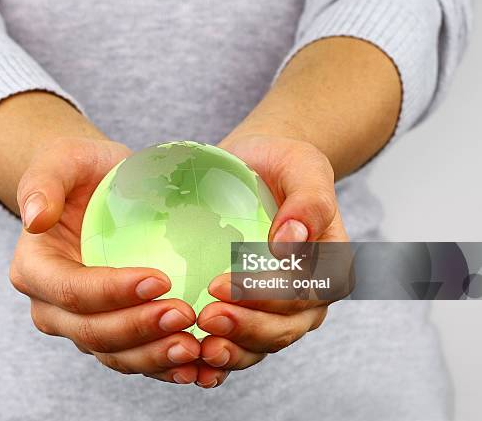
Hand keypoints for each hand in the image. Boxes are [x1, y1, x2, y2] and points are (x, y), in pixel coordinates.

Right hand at [9, 137, 200, 383]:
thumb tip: (35, 218)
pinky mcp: (111, 332)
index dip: (112, 292)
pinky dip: (163, 366)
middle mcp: (52, 306)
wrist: (98, 190)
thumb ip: (43, 183)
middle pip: (92, 332)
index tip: (160, 279)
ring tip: (195, 347)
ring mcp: (81, 324)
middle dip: (139, 329)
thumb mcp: (63, 160)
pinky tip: (196, 364)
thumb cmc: (81, 170)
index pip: (71, 290)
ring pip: (114, 355)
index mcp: (34, 269)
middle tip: (186, 315)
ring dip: (154, 356)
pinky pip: (134, 358)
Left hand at [193, 134, 348, 387]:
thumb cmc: (283, 165)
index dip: (264, 296)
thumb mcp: (303, 167)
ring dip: (233, 350)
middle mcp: (310, 295)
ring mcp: (282, 310)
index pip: (302, 293)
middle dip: (245, 329)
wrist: (259, 168)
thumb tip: (292, 243)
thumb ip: (308, 202)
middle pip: (284, 327)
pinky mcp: (254, 313)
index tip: (219, 286)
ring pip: (263, 344)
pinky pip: (244, 344)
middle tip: (205, 318)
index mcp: (330, 265)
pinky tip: (197, 360)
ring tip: (199, 347)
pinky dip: (223, 357)